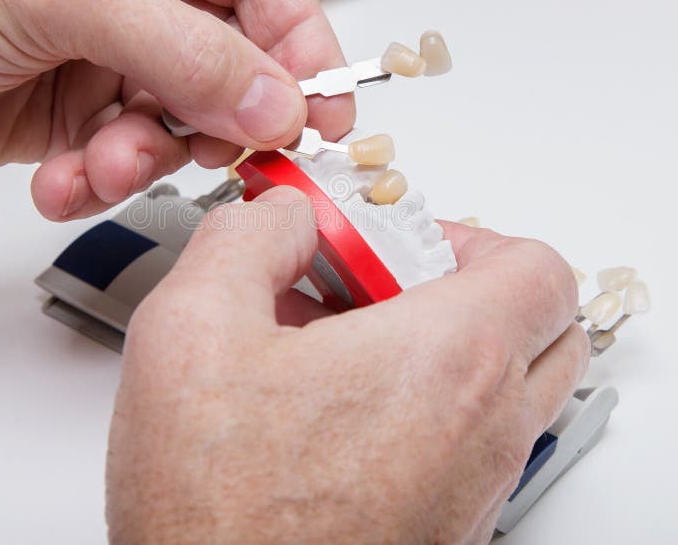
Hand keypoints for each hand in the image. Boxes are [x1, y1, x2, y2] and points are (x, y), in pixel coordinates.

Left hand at [0, 0, 351, 218]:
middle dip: (221, 115)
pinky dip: (106, 179)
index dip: (302, 41)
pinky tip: (64, 179)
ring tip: (104, 162)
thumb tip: (277, 101)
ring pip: (185, 120)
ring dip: (151, 156)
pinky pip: (133, 156)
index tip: (320, 109)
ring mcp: (116, 52)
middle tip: (218, 151)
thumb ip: (184, 52)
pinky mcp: (87, 112)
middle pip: (236, 57)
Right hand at [106, 187, 588, 543]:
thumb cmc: (214, 512)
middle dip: (463, 284)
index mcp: (448, 364)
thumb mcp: (193, 327)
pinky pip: (468, 436)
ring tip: (339, 342)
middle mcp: (484, 430)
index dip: (466, 234)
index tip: (391, 243)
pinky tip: (330, 402)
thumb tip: (284, 216)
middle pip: (537, 325)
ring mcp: (473, 485)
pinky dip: (422, 400)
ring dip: (440, 341)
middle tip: (377, 285)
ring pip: (504, 382)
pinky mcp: (448, 521)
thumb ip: (248, 237)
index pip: (536, 268)